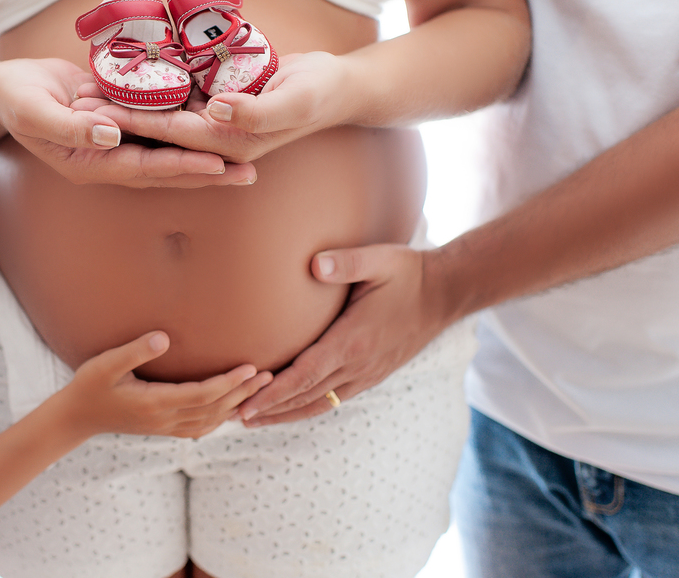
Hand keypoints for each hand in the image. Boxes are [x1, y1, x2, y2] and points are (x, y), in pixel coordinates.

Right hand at [0, 58, 256, 187]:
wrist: (5, 89)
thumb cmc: (15, 101)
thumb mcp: (36, 112)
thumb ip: (71, 126)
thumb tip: (111, 135)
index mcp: (90, 164)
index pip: (146, 169)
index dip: (182, 166)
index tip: (218, 164)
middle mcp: (110, 160)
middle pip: (168, 170)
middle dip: (208, 172)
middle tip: (249, 171)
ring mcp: (117, 144)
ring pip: (169, 153)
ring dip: (205, 154)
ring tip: (245, 155)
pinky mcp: (122, 124)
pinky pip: (159, 130)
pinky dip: (186, 129)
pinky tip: (215, 122)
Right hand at [66, 331, 272, 438]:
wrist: (77, 418)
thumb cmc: (90, 385)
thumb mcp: (106, 364)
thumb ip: (135, 350)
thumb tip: (163, 337)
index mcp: (155, 403)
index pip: (202, 394)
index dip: (229, 382)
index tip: (251, 367)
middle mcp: (164, 419)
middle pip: (214, 409)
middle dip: (243, 393)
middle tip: (269, 375)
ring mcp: (164, 427)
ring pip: (210, 421)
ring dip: (236, 405)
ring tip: (258, 389)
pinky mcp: (163, 429)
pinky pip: (200, 428)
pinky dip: (220, 418)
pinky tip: (231, 408)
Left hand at [74, 51, 351, 163]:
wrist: (339, 85)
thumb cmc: (322, 93)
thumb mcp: (295, 101)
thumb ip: (257, 111)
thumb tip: (216, 113)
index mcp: (230, 141)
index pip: (170, 134)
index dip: (133, 123)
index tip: (97, 112)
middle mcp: (217, 135)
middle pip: (158, 126)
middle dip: (119, 116)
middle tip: (78, 100)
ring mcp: (217, 119)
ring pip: (164, 110)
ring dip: (131, 100)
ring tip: (91, 85)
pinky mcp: (219, 100)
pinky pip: (180, 92)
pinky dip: (155, 83)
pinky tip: (129, 67)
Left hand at [238, 243, 454, 425]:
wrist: (444, 294)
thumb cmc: (407, 273)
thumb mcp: (379, 260)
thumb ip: (346, 263)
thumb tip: (315, 265)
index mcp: (355, 340)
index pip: (306, 375)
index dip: (274, 393)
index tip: (246, 405)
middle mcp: (360, 365)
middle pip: (306, 397)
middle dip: (269, 410)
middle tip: (234, 417)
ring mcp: (367, 373)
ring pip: (319, 403)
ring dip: (285, 414)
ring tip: (253, 420)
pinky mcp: (372, 374)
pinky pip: (334, 398)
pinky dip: (307, 406)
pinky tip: (290, 407)